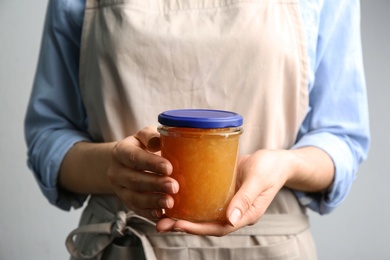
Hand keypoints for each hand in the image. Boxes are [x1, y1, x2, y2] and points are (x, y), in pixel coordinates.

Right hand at [107, 126, 178, 220]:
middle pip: (134, 180)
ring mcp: (120, 189)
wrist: (131, 161)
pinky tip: (162, 214)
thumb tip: (158, 141)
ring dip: (153, 201)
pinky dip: (149, 213)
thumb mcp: (146, 135)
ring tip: (170, 202)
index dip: (151, 163)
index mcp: (121, 151)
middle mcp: (116, 171)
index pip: (134, 157)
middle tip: (174, 187)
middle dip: (155, 184)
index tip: (169, 168)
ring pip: (134, 198)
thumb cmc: (145, 146)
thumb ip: (151, 136)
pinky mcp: (127, 202)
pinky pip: (137, 210)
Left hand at [156, 150, 289, 234]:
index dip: (198, 229)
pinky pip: (205, 201)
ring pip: (203, 214)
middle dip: (184, 226)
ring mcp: (228, 203)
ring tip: (162, 214)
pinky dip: (190, 202)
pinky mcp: (223, 192)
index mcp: (246, 215)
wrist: (276, 159)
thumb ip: (245, 199)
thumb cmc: (270, 168)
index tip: (178, 225)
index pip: (219, 228)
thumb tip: (232, 221)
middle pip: (207, 224)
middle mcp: (234, 212)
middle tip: (161, 223)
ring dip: (183, 215)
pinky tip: (175, 197)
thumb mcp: (258, 180)